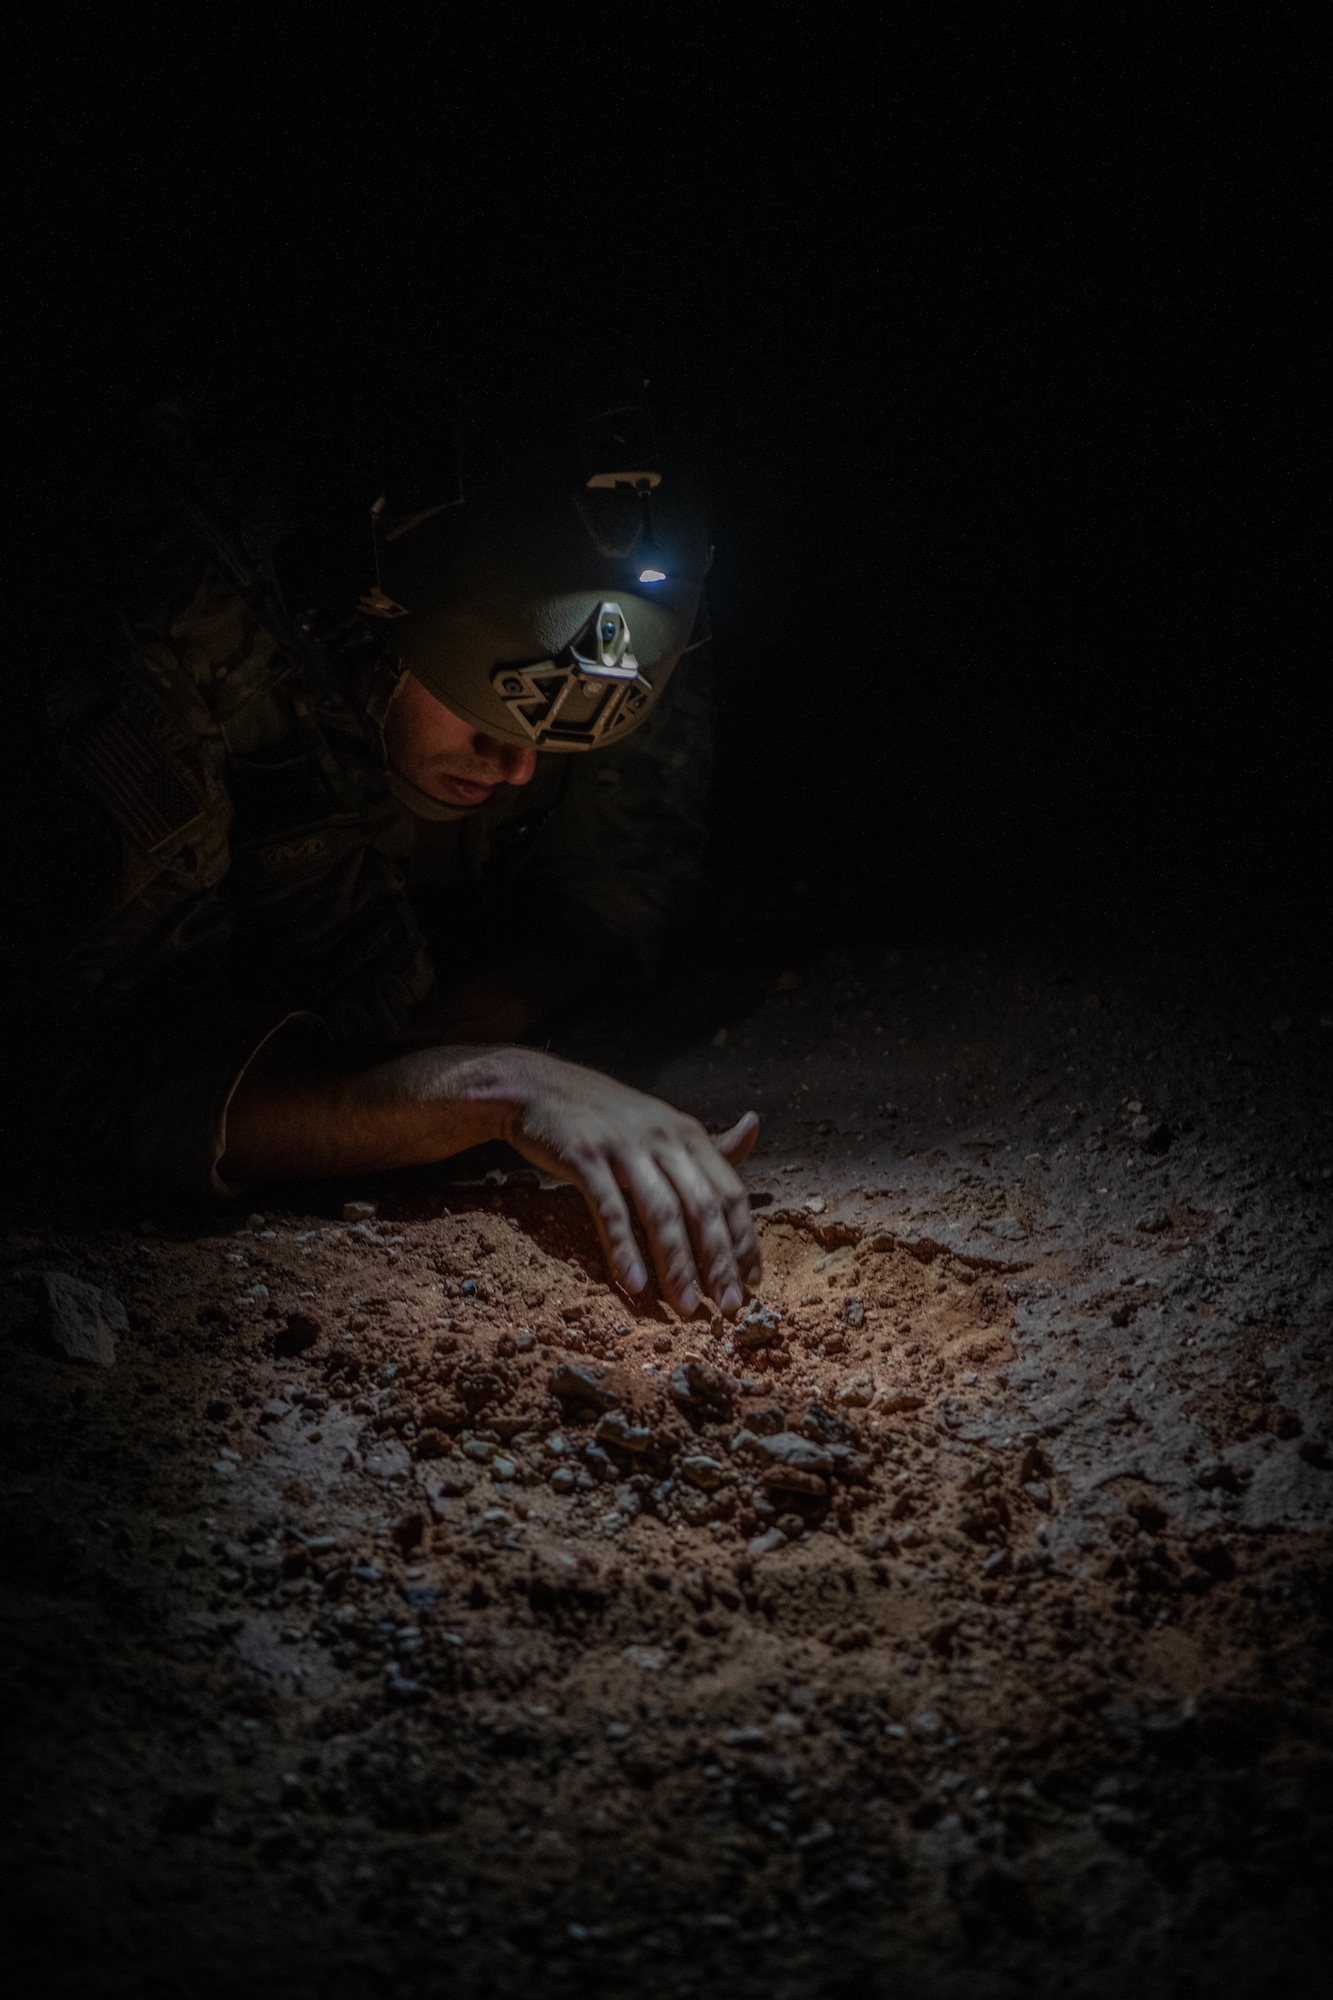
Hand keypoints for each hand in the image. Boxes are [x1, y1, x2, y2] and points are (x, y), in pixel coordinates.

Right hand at [501, 1055, 761, 1317]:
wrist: (538, 1086)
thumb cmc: (606, 1115)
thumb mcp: (660, 1124)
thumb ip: (704, 1143)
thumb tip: (754, 1126)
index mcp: (687, 1133)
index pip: (729, 1192)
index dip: (744, 1239)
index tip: (752, 1282)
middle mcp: (662, 1136)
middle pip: (701, 1207)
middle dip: (718, 1262)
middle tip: (727, 1307)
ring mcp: (623, 1144)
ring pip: (661, 1212)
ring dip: (676, 1265)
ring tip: (685, 1307)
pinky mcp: (584, 1155)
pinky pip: (610, 1208)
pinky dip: (624, 1248)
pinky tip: (634, 1284)